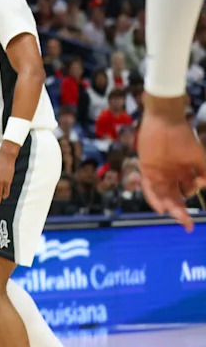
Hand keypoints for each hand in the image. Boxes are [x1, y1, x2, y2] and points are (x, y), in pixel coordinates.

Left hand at [139, 93, 205, 231]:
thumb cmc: (182, 137)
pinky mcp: (146, 169)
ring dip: (168, 207)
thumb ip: (205, 172)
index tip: (192, 218)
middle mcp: (170, 175)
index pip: (186, 193)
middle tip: (187, 225)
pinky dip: (153, 198)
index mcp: (183, 172)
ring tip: (175, 217)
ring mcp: (158, 173)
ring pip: (162, 195)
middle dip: (180, 212)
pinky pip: (148, 187)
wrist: (164, 121)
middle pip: (174, 197)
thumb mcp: (198, 156)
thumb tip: (205, 186)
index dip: (189, 203)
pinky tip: (160, 208)